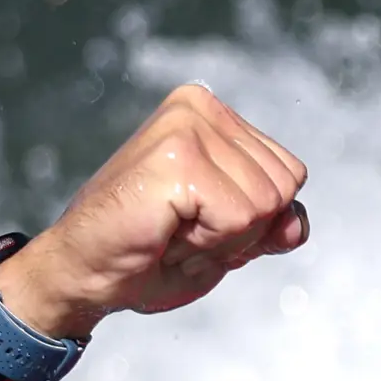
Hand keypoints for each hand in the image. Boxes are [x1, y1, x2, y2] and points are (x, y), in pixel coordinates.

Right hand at [0, 84, 309, 340]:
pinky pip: (238, 218)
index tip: (198, 221)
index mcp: (213, 114)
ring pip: (265, 205)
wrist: (83, 273)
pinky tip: (165, 233)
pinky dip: (208, 243)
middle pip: (284, 188)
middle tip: (182, 230)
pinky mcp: (178, 157)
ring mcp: (188, 127)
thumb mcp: (229, 240)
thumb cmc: (149, 253)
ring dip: (223, 239)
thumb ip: (271, 225)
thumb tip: (297, 222)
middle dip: (242, 230)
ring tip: (172, 230)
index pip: (290, 175)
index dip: (254, 219)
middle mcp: (200, 108)